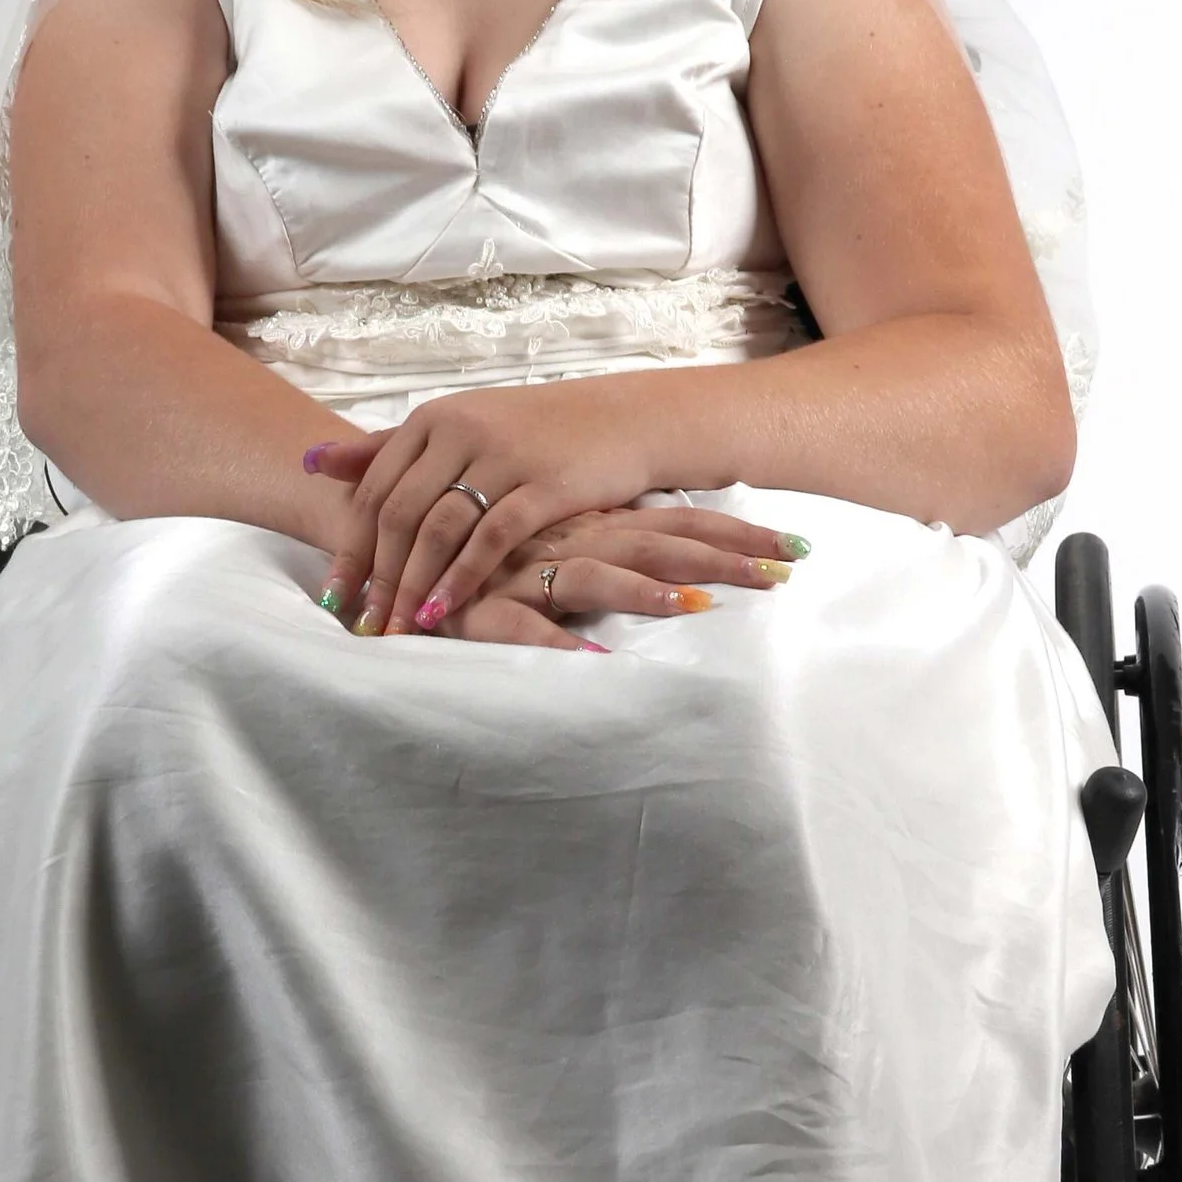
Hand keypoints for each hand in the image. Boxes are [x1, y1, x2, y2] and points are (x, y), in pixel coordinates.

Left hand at [303, 384, 799, 635]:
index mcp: (431, 419)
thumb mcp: (456, 432)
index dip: (350, 546)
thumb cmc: (530, 433)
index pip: (372, 489)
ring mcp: (502, 455)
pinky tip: (445, 611)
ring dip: (413, 583)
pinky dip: (462, 577)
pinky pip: (491, 537)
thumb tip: (313, 461)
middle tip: (364, 624)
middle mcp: (459, 430)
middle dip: (376, 576)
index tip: (336, 595)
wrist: (619, 418)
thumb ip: (386, 450)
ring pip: (439, 527)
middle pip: (398, 512)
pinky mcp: (543, 483)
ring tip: (400, 628)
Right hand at [422, 503, 809, 647]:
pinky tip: (591, 658)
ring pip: (594, 576)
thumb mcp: (553, 541)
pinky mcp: (477, 606)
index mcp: (589, 523)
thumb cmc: (481, 544)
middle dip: (722, 558)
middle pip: (658, 543)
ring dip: (646, 592)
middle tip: (784, 571)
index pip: (677, 523)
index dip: (735, 535)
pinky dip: (554, 639)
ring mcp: (522, 569)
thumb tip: (681, 567)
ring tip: (696, 609)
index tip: (795, 549)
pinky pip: (519, 624)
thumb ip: (608, 550)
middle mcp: (566, 539)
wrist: (385, 528)